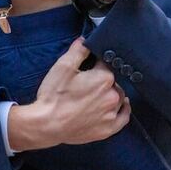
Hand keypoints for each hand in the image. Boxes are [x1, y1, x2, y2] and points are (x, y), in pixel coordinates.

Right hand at [6, 39, 129, 150]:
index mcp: (105, 78)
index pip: (106, 64)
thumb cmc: (53, 96)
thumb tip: (85, 40)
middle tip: (86, 85)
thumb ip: (78, 51)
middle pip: (113, 82)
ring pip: (119, 98)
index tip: (89, 67)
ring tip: (97, 96)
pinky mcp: (109, 129)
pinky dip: (123, 110)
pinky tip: (122, 105)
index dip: (97, 64)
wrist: (46, 125)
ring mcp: (112, 114)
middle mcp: (113, 95)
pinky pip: (123, 117)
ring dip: (111, 94)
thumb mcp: (63, 67)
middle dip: (103, 80)